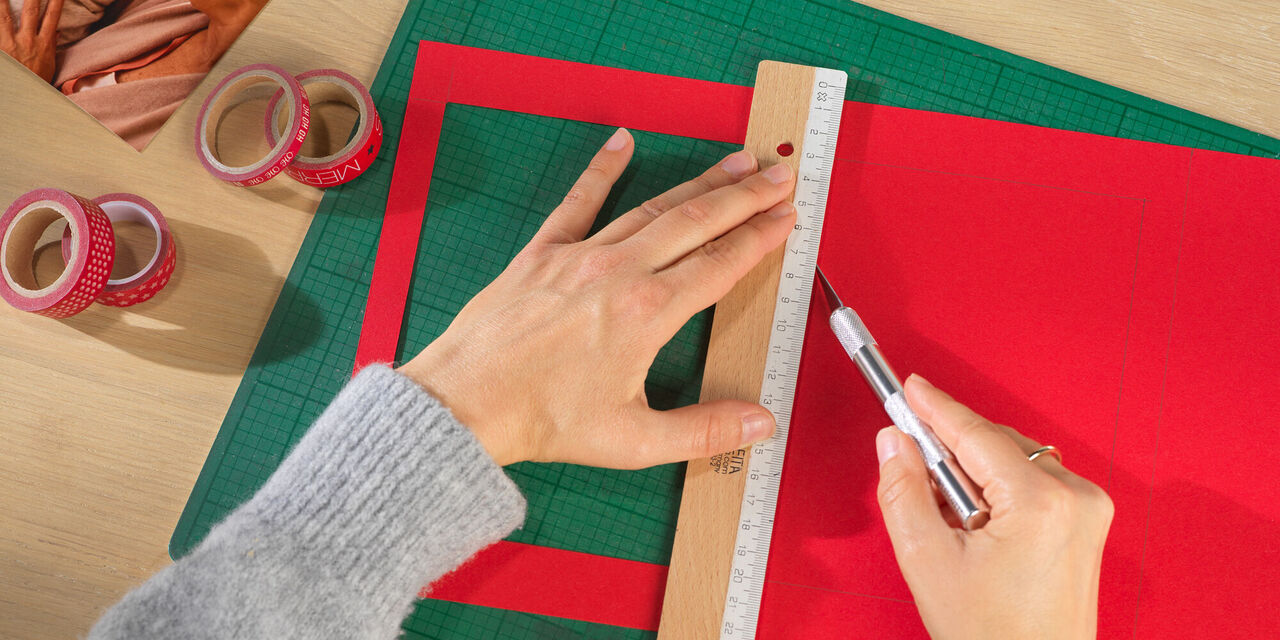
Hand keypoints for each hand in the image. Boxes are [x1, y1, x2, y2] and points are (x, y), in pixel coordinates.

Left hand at [0, 0, 61, 82]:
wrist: (24, 98)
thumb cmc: (36, 82)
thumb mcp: (48, 65)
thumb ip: (50, 45)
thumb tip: (55, 30)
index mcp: (44, 45)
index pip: (52, 18)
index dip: (56, 3)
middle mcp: (28, 41)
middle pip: (31, 11)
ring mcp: (11, 43)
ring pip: (5, 15)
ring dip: (3, 2)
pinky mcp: (0, 49)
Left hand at [399, 128, 798, 468]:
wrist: (467, 401)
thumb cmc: (545, 420)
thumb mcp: (633, 440)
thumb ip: (703, 431)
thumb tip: (760, 425)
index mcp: (649, 313)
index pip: (720, 264)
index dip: (759, 238)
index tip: (787, 216)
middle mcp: (620, 272)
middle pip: (696, 223)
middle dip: (743, 197)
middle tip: (778, 174)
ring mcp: (579, 256)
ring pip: (650, 208)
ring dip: (697, 185)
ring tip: (733, 163)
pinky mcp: (541, 253)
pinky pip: (577, 203)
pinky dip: (601, 171)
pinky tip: (622, 142)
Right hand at [876, 375, 1113, 638]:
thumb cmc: (994, 637)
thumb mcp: (928, 561)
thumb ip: (904, 491)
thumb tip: (895, 443)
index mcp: (1040, 503)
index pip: (975, 435)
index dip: (935, 407)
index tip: (909, 387)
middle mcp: (1075, 498)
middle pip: (994, 443)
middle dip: (950, 452)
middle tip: (909, 464)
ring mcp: (1087, 510)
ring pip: (1011, 459)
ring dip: (972, 473)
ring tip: (947, 519)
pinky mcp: (1086, 522)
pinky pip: (1031, 480)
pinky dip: (996, 489)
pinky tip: (974, 522)